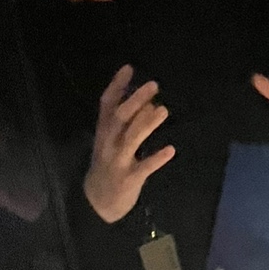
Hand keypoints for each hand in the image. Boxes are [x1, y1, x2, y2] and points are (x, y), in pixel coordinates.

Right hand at [84, 65, 174, 223]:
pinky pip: (144, 167)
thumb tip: (144, 101)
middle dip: (136, 100)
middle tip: (154, 85)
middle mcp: (108, 142)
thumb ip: (123, 122)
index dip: (117, 85)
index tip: (129, 68)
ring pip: (131, 138)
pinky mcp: (129, 178)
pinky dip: (157, 159)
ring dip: (147, 123)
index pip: (107, 103)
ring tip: (163, 110)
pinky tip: (171, 150)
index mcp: (103, 131)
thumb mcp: (109, 141)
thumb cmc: (108, 165)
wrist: (98, 201)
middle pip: (120, 117)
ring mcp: (118, 160)